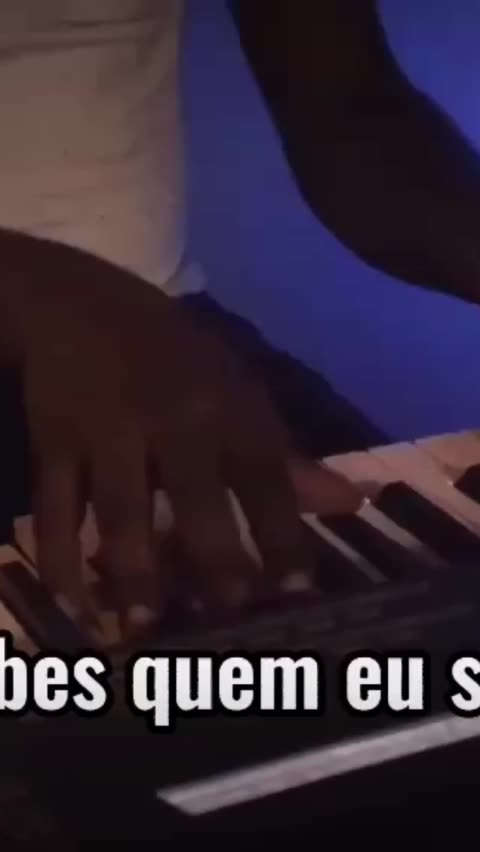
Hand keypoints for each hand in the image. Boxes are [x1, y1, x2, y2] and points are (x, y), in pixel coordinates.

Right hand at [1, 229, 360, 640]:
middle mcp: (171, 416)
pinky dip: (59, 558)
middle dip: (214, 557)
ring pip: (119, 509)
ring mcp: (107, 429)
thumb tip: (352, 504)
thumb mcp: (238, 392)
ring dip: (132, 573)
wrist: (83, 304)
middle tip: (229, 615)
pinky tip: (74, 605)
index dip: (282, 534)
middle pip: (194, 495)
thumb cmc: (178, 361)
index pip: (264, 475)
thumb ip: (287, 457)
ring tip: (144, 628)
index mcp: (226, 404)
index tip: (298, 594)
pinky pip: (54, 507)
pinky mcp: (54, 441)